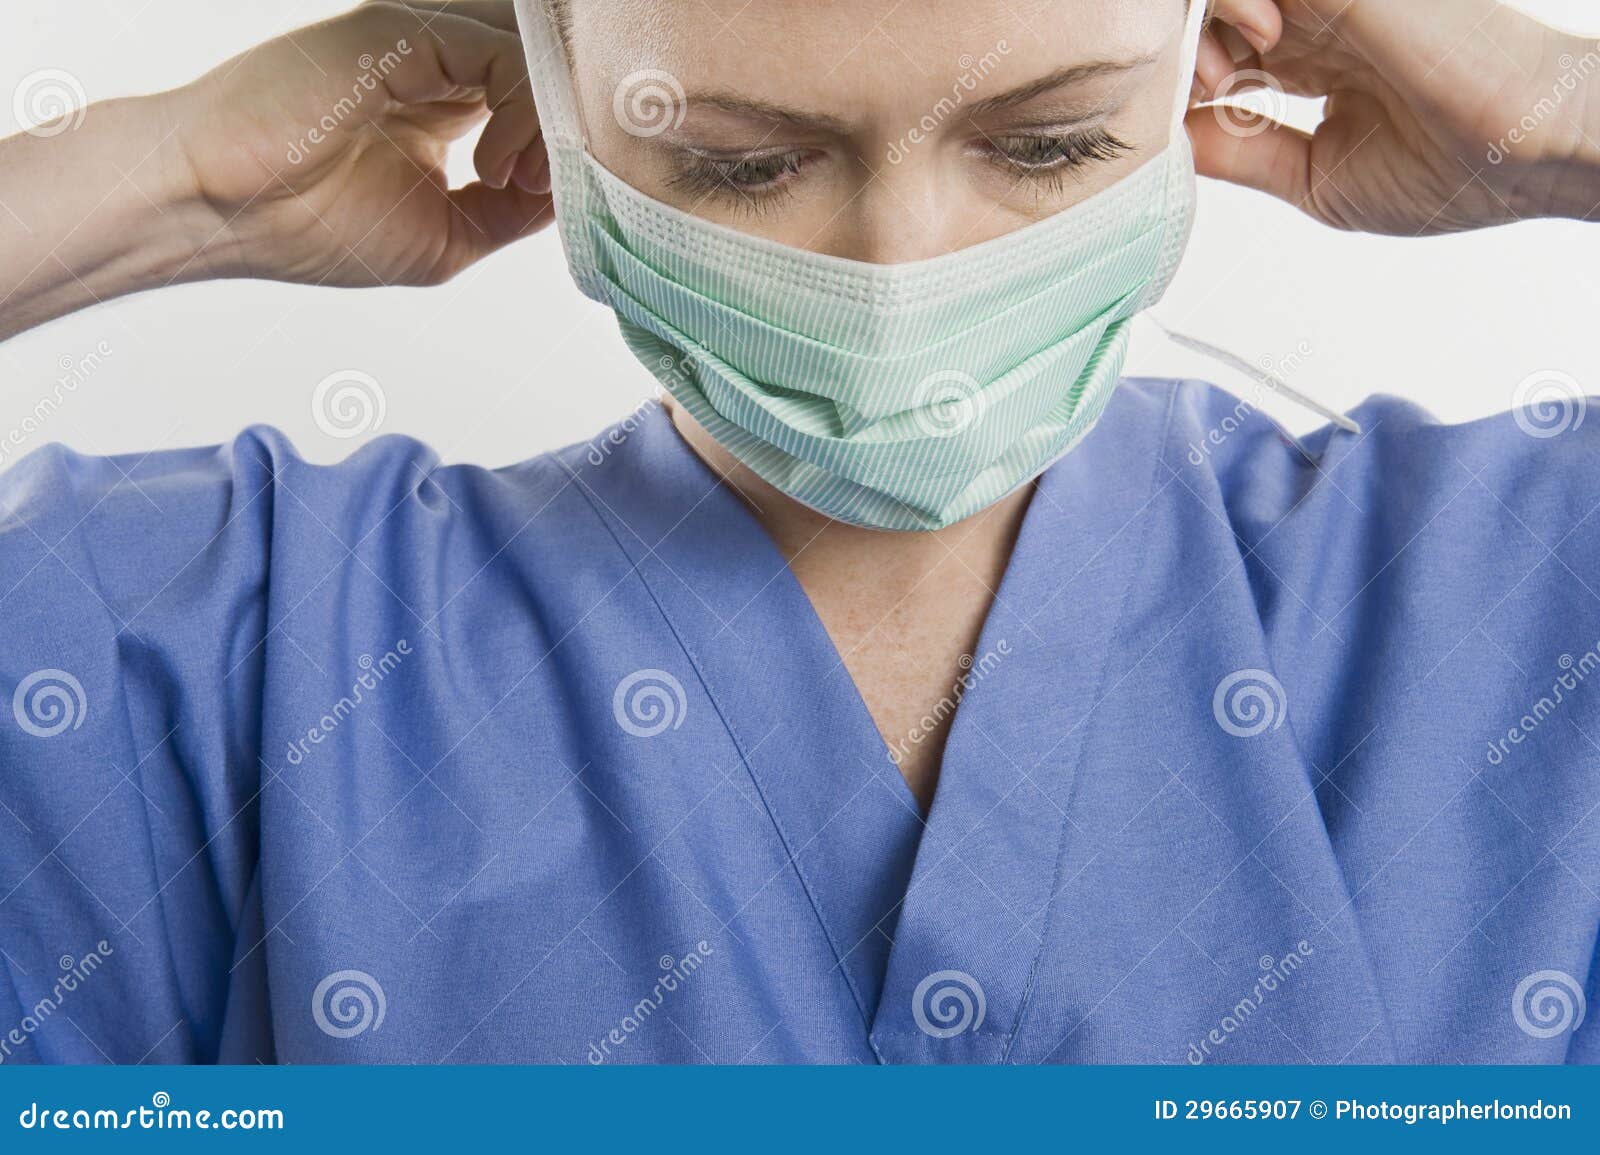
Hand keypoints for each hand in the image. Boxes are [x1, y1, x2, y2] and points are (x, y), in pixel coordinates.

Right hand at [166, 0, 552, 284]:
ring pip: (531, 57)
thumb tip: (578, 201)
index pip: (538, 103)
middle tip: (544, 191)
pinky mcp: (403, 34)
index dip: (566, 150)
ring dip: (547, 126)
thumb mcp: (448, 237)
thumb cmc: (312, 228)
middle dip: (568, 132)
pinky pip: (500, 52)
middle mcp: (440, 66)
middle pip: (544, 74)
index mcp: (448, 105)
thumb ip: (514, 214)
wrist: (221, 211)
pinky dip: (520, 111)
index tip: (555, 204)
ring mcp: (422, 44)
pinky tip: (493, 168)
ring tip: (514, 183)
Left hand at [1187, 0, 1599, 231]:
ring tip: (1222, 74)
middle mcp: (1317, 19)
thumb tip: (1171, 147)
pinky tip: (1259, 43)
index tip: (1184, 123)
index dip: (1185, 82)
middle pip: (1212, 14)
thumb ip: (1239, 153)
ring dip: (1201, 25)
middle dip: (1181, 52)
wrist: (1525, 148)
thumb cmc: (1448, 171)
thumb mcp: (1313, 176)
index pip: (1219, 49)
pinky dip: (1230, 2)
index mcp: (1314, 58)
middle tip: (1199, 93)